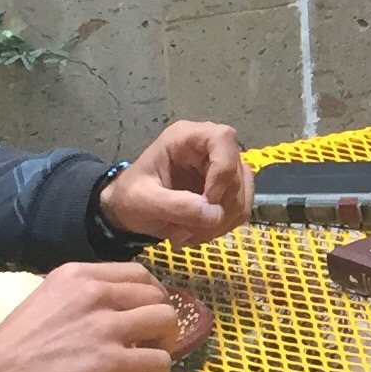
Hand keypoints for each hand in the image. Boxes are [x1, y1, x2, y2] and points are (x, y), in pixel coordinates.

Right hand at [0, 263, 181, 371]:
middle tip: (151, 340)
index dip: (150, 296)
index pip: (138, 273)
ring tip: (149, 359)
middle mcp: (95, 293)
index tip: (143, 315)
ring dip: (166, 343)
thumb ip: (78, 301)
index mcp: (76, 276)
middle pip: (158, 296)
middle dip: (162, 319)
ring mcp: (106, 327)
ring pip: (167, 322)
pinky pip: (160, 360)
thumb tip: (111, 312)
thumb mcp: (44, 304)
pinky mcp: (112, 362)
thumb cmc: (9, 352)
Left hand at [100, 121, 250, 243]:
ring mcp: (222, 168)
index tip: (207, 201)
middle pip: (237, 172)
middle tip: (189, 229)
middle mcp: (210, 147)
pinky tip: (198, 232)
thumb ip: (176, 205)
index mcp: (186, 137)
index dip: (222, 170)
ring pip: (242, 194)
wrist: (128, 210)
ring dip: (220, 222)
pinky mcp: (228, 189)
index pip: (222, 139)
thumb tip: (215, 214)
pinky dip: (222, 227)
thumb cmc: (130, 197)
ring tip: (189, 234)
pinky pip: (240, 209)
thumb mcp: (143, 200)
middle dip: (218, 207)